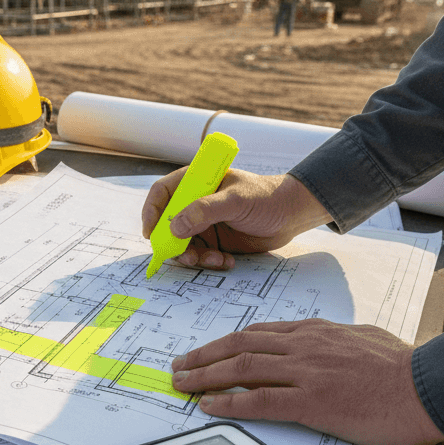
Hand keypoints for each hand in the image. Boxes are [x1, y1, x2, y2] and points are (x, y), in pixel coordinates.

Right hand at [141, 171, 331, 269]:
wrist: (292, 215)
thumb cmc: (266, 198)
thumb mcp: (236, 200)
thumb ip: (205, 211)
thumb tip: (174, 227)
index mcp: (196, 182)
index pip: (161, 194)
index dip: (152, 213)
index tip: (151, 234)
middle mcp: (194, 203)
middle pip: (167, 225)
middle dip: (173, 244)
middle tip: (186, 256)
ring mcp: (203, 224)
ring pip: (182, 245)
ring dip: (194, 257)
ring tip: (215, 259)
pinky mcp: (214, 241)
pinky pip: (200, 256)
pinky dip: (209, 262)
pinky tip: (227, 260)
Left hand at [171, 319, 443, 444]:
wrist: (432, 386)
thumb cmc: (406, 367)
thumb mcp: (364, 338)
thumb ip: (335, 338)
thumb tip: (322, 340)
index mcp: (316, 332)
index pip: (258, 333)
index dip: (226, 343)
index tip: (206, 351)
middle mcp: (304, 346)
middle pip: (240, 345)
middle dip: (203, 356)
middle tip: (179, 366)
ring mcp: (306, 372)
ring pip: (242, 368)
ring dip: (205, 376)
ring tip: (182, 384)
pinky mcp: (313, 402)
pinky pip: (260, 400)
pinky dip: (229, 402)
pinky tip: (208, 405)